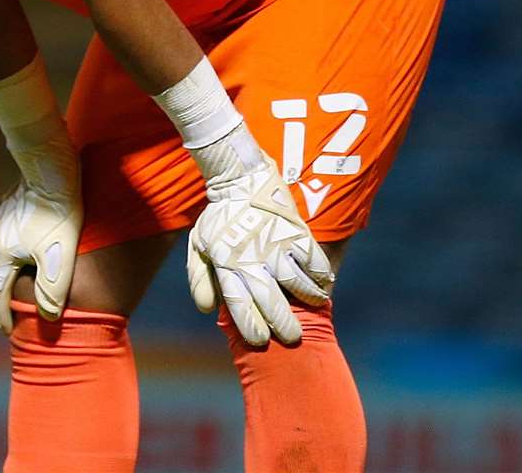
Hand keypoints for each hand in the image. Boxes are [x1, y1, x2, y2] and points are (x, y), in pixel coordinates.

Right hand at [0, 125, 81, 335]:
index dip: (1, 315)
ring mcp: (1, 222)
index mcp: (2, 254)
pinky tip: (23, 251)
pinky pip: (6, 240)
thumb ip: (52, 287)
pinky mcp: (10, 208)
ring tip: (16, 287)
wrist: (48, 162)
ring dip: (4, 276)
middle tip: (8, 316)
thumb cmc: (57, 209)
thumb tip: (48, 317)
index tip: (7, 332)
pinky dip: (11, 256)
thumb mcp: (59, 252)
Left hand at [185, 125, 334, 346]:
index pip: (239, 306)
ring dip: (308, 300)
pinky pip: (314, 263)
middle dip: (284, 326)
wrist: (240, 180)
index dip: (251, 328)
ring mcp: (276, 246)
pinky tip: (322, 284)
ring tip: (313, 305)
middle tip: (293, 337)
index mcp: (227, 265)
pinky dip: (321, 277)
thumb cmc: (219, 219)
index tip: (261, 340)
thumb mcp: (199, 247)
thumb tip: (208, 310)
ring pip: (297, 285)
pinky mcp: (296, 233)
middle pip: (271, 303)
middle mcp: (253, 259)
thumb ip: (199, 279)